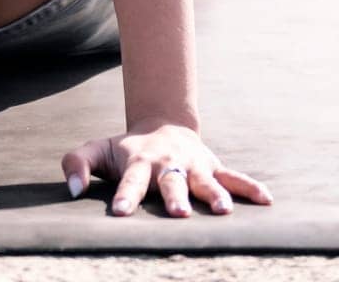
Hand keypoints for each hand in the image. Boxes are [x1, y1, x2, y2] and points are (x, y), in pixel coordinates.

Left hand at [61, 122, 272, 217]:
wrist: (160, 124)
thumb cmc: (125, 150)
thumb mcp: (98, 150)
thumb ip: (77, 163)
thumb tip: (71, 190)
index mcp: (139, 163)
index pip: (130, 182)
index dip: (125, 197)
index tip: (121, 214)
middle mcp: (168, 164)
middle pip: (171, 182)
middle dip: (175, 197)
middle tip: (179, 213)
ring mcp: (193, 164)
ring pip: (205, 180)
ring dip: (214, 194)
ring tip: (224, 211)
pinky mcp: (212, 165)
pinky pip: (234, 176)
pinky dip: (250, 187)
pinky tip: (266, 200)